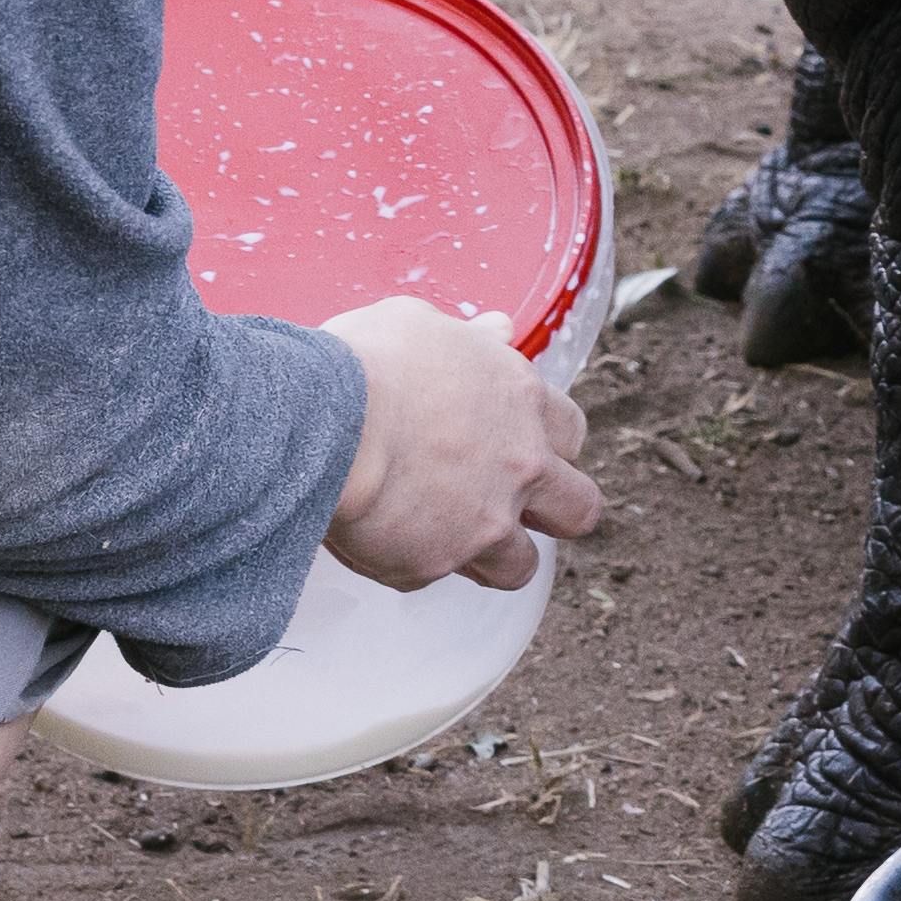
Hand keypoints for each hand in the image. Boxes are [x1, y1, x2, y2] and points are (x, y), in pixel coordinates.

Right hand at [324, 302, 604, 592]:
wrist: (322, 422)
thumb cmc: (365, 364)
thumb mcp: (420, 324)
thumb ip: (470, 337)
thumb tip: (498, 329)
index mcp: (522, 403)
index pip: (571, 434)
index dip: (550, 445)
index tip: (524, 447)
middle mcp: (520, 468)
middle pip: (577, 509)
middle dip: (555, 513)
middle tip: (517, 508)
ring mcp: (484, 523)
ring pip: (520, 566)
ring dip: (492, 556)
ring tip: (447, 537)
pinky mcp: (434, 564)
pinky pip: (432, 575)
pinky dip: (411, 561)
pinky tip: (380, 535)